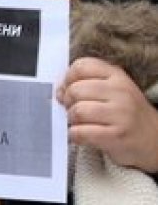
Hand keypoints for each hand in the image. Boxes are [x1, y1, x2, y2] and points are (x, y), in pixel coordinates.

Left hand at [58, 57, 157, 171]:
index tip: (68, 89)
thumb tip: (58, 91)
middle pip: (75, 90)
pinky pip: (81, 132)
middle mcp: (120, 92)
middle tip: (73, 110)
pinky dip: (74, 135)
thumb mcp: (112, 90)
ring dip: (71, 119)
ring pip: (77, 111)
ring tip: (79, 123)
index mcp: (117, 75)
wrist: (154, 139)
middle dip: (67, 102)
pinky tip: (81, 135)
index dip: (68, 78)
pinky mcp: (117, 136)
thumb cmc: (125, 113)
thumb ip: (87, 83)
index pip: (81, 66)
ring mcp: (121, 114)